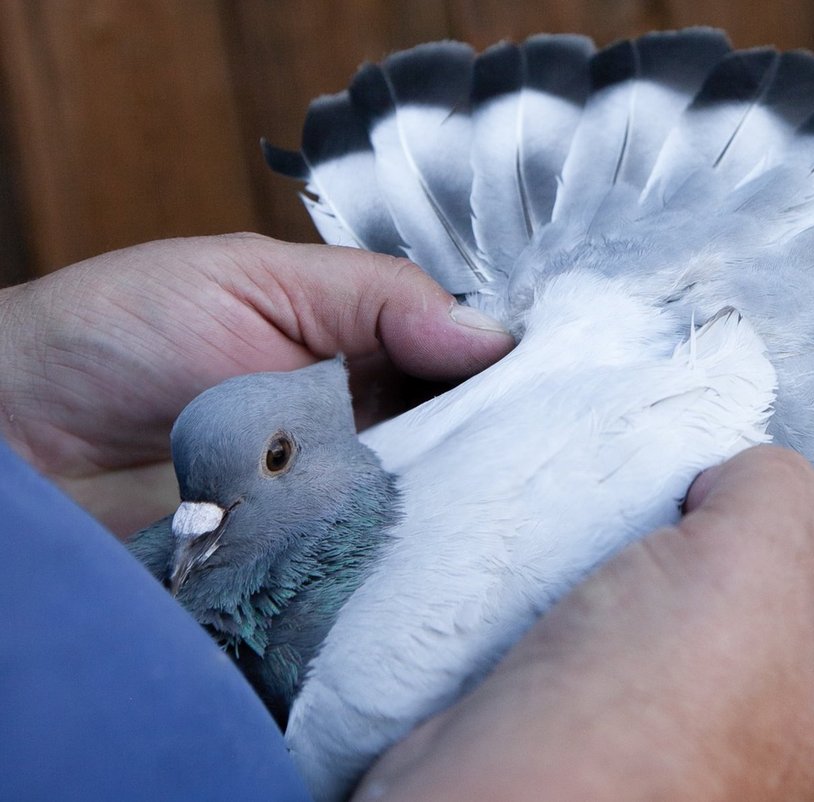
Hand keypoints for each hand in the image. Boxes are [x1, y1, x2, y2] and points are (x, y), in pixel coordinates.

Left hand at [0, 234, 512, 534]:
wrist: (13, 438)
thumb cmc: (118, 333)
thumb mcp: (254, 279)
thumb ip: (376, 298)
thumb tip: (494, 334)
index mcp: (364, 349)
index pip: (470, 362)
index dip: (517, 371)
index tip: (569, 383)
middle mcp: (365, 429)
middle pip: (468, 440)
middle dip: (507, 444)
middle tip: (557, 450)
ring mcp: (337, 502)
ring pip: (433, 508)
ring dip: (464, 504)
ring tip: (518, 504)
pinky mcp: (305, 565)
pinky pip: (376, 567)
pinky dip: (405, 562)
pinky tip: (446, 553)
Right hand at [358, 446, 813, 800]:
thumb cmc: (644, 724)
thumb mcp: (756, 553)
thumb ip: (779, 491)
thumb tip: (746, 479)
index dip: (805, 542)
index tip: (752, 502)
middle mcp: (764, 769)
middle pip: (746, 615)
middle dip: (700, 559)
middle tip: (668, 526)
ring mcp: (668, 768)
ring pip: (657, 634)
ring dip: (624, 586)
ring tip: (603, 561)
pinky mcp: (582, 759)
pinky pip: (587, 666)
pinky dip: (567, 623)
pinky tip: (554, 602)